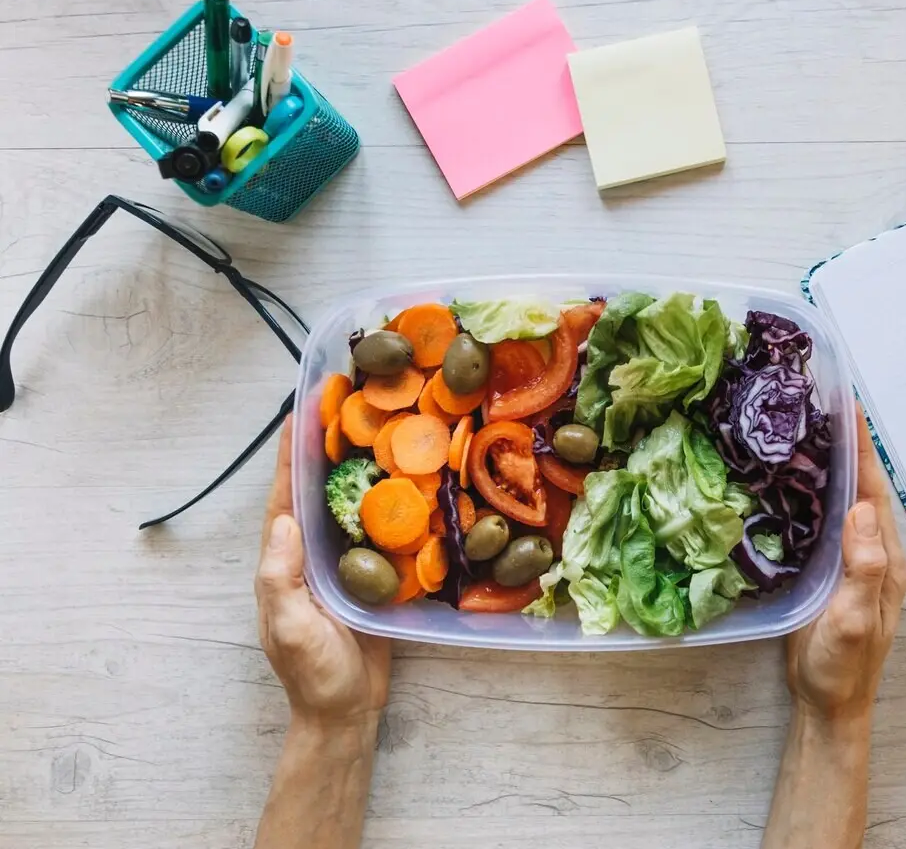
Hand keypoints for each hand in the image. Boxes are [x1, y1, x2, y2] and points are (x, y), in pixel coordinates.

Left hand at [255, 416, 391, 728]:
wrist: (347, 712)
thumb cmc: (313, 674)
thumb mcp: (290, 628)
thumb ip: (281, 578)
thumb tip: (284, 521)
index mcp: (283, 559)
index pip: (285, 494)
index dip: (293, 450)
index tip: (305, 406)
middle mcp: (310, 552)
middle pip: (319, 487)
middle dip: (330, 444)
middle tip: (354, 399)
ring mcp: (341, 562)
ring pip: (352, 503)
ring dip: (364, 465)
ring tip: (387, 424)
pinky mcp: (373, 574)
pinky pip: (383, 530)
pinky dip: (395, 502)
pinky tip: (417, 479)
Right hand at [785, 403, 905, 723]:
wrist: (827, 706)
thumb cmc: (844, 667)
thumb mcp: (856, 620)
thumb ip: (864, 568)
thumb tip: (859, 507)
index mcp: (885, 559)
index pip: (874, 491)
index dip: (862, 449)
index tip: (848, 407)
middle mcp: (873, 553)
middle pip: (860, 488)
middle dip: (845, 445)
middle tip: (818, 404)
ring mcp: (851, 562)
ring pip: (841, 501)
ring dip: (827, 466)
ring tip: (802, 429)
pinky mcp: (827, 573)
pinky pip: (822, 522)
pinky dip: (810, 494)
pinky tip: (788, 480)